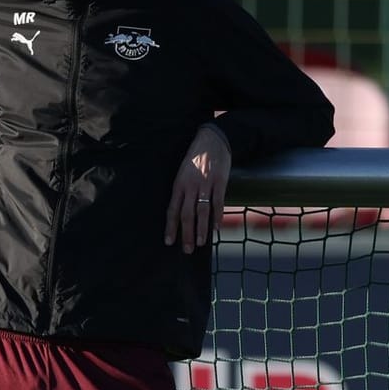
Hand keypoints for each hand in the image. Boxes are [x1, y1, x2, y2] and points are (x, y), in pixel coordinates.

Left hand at [165, 124, 229, 252]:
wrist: (212, 139)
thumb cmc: (196, 158)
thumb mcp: (183, 173)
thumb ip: (183, 191)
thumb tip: (181, 212)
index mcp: (179, 184)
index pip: (172, 209)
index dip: (170, 226)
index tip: (169, 241)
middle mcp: (190, 186)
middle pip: (186, 214)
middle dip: (185, 233)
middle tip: (186, 249)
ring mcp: (205, 184)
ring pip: (202, 211)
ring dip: (201, 229)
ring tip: (199, 243)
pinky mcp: (220, 181)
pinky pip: (218, 202)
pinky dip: (217, 216)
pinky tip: (216, 228)